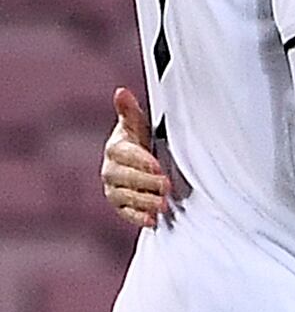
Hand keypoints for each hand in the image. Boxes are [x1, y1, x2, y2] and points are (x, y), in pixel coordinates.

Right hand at [103, 88, 169, 226]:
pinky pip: (126, 214)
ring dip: (144, 202)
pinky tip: (152, 220)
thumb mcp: (140, 125)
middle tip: (166, 185)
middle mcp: (111, 171)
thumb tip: (121, 92)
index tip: (157, 165)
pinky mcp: (121, 206)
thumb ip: (130, 112)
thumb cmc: (144, 140)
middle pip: (122, 178)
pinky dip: (138, 218)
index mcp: (116, 149)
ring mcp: (114, 190)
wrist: (144, 163)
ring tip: (163, 204)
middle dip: (145, 182)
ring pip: (124, 197)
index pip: (123, 155)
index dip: (140, 160)